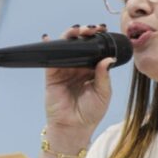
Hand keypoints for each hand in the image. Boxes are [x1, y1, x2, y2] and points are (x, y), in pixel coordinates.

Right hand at [43, 24, 114, 143]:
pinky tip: (49, 39)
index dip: (98, 38)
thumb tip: (108, 58)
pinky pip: (50, 57)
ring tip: (77, 30)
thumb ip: (104, 75)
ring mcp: (64, 69)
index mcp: (92, 70)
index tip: (103, 30)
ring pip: (66, 47)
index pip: (95, 49)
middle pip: (81, 44)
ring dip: (70, 35)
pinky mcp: (52, 74)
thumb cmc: (91, 113)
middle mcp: (78, 67)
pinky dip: (50, 46)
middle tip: (92, 29)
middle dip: (85, 33)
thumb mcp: (103, 93)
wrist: (74, 128)